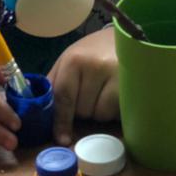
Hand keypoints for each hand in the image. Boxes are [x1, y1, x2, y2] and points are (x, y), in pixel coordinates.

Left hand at [47, 25, 118, 144]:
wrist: (129, 36)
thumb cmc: (95, 51)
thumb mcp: (71, 59)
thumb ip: (55, 82)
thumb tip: (41, 110)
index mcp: (75, 60)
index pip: (64, 97)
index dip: (61, 120)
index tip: (61, 139)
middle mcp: (97, 67)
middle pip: (82, 110)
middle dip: (84, 109)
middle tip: (93, 91)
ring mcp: (119, 77)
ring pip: (100, 115)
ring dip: (101, 111)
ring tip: (107, 91)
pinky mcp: (135, 89)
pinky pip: (118, 114)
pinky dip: (116, 110)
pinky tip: (119, 95)